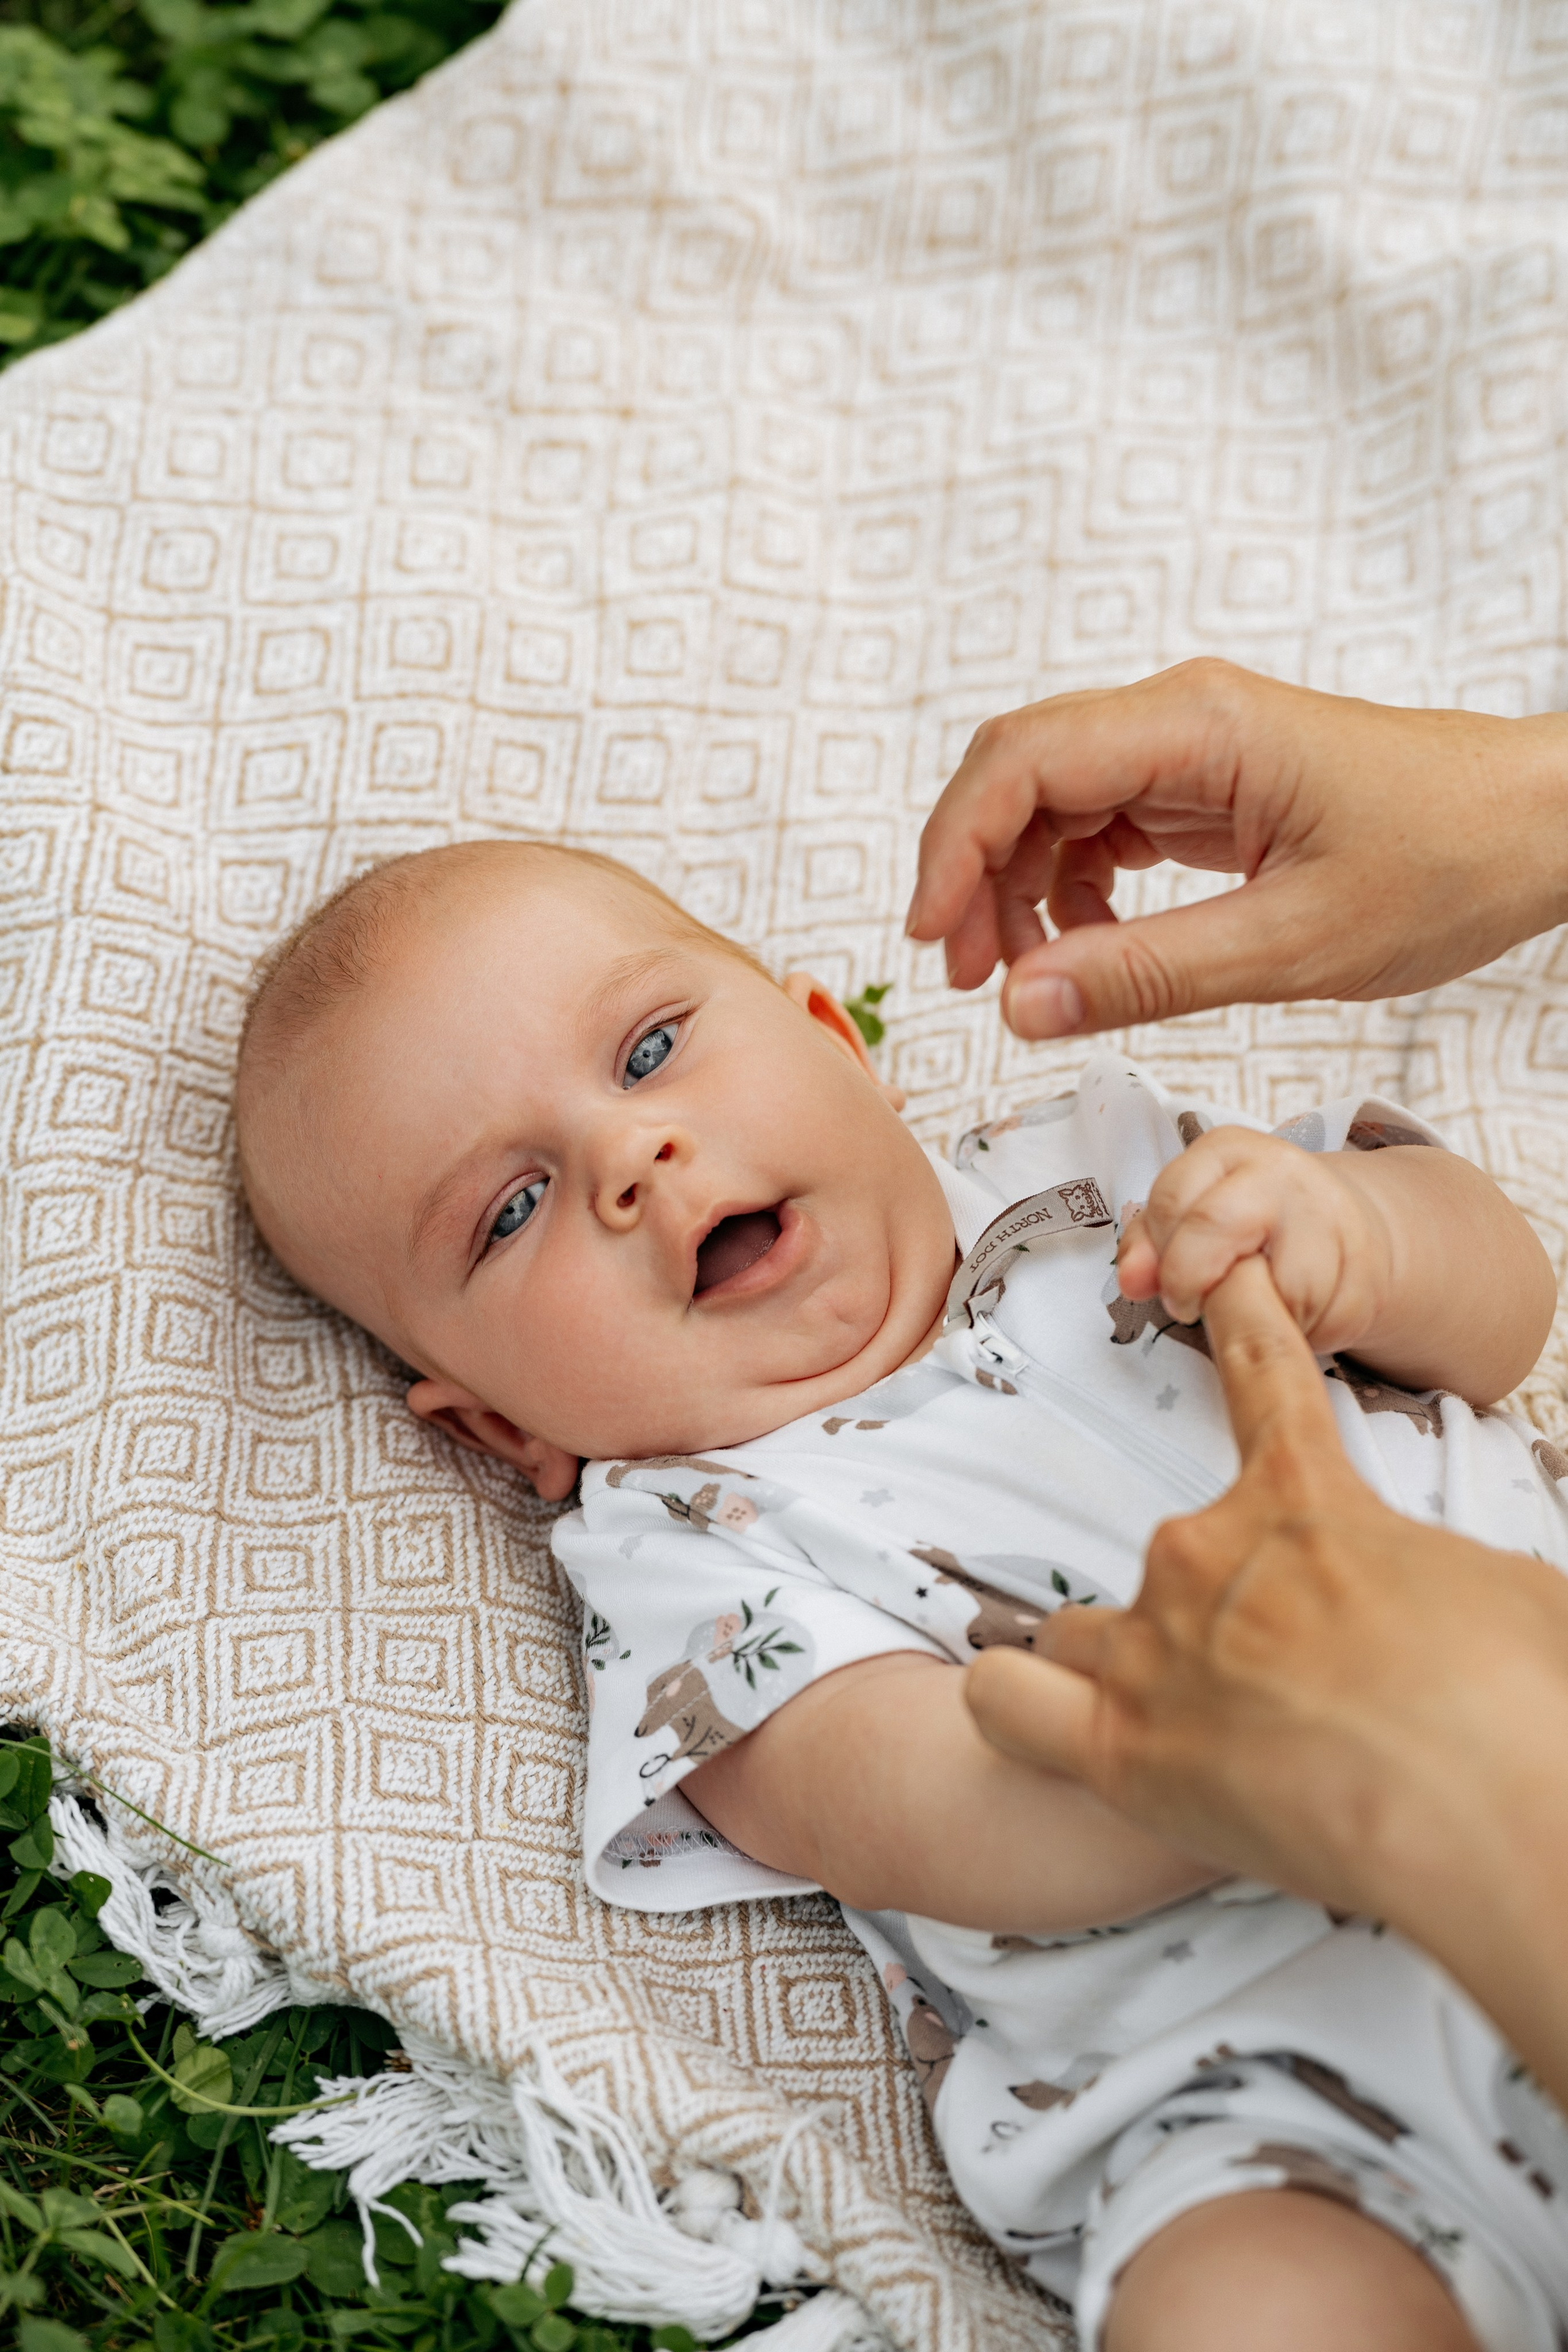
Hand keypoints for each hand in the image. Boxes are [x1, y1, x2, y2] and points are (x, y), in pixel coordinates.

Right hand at [906, 661, 1567, 1037]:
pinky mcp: (1206, 789)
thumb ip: (1148, 975)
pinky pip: (1101, 829)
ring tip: (1020, 979)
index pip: (1024, 763)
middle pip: (1019, 772)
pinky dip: (1071, 893)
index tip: (931, 938)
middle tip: (965, 973)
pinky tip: (1087, 953)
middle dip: (971, 871)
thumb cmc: (1449, 860)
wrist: (1538, 827)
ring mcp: (1190, 752)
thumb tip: (1022, 1005)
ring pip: (1052, 803)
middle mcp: (1182, 720)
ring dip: (1016, 888)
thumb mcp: (1295, 944)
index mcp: (1199, 727)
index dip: (954, 848)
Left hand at [962, 1257, 1567, 2100]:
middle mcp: (1207, 1552)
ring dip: (1117, 1670)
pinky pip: (1003, 1702)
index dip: (1243, 1317)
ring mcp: (1152, 1645)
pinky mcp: (1119, 1745)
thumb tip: (1421, 1594)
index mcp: (1307, 1501)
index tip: (1227, 1279)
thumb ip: (1425, 1566)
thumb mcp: (1501, 1588)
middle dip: (1218, 1621)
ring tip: (1193, 1737)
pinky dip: (1015, 1709)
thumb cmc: (1516, 1702)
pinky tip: (1061, 1734)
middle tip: (1287, 1701)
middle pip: (1170, 1556)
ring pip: (1076, 1633)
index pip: (1263, 1374)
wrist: (1487, 1806)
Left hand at [1118, 1128, 1392, 1357]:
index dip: (1162, 1256)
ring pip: (1274, 1285)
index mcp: (1228, 1152)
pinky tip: (1296, 1319)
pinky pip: (1323, 1323)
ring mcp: (1333, 1219)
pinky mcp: (1368, 1274)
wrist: (1347, 1229)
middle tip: (1193, 1309)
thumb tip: (1133, 1281)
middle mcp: (1283, 1172)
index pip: (1172, 1201)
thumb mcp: (1189, 1218)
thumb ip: (1149, 1246)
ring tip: (1254, 1312)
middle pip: (1215, 1225)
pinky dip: (1302, 1335)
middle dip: (1193, 1280)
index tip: (1165, 1290)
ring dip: (1257, 1318)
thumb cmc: (1248, 1225)